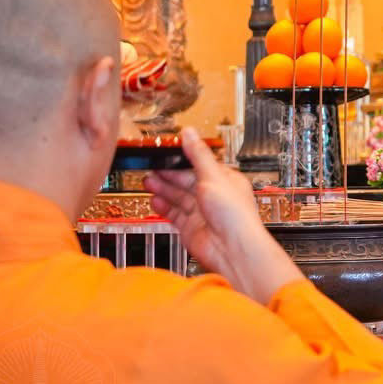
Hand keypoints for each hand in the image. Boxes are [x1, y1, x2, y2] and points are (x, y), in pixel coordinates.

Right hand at [145, 129, 302, 304]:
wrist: (232, 250)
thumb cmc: (234, 215)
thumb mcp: (213, 176)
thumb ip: (198, 155)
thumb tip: (189, 133)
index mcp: (224, 180)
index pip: (199, 165)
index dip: (182, 159)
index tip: (165, 153)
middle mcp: (213, 196)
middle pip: (186, 181)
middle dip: (168, 174)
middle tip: (151, 167)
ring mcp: (201, 213)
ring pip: (178, 197)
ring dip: (163, 189)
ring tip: (148, 181)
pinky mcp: (191, 228)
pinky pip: (174, 214)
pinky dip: (163, 207)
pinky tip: (155, 199)